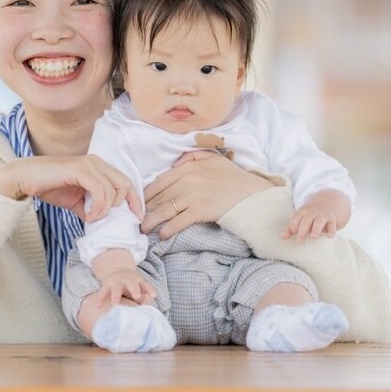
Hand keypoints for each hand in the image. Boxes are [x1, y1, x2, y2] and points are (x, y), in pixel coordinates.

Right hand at [0, 155, 141, 221]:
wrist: (25, 178)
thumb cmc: (48, 186)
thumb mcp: (75, 200)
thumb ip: (90, 207)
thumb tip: (100, 220)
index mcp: (98, 166)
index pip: (125, 181)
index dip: (134, 200)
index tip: (136, 218)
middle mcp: (96, 162)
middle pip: (125, 183)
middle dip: (126, 204)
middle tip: (113, 220)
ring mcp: (88, 164)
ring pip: (112, 189)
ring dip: (105, 209)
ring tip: (91, 218)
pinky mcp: (79, 169)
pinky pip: (100, 190)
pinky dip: (98, 206)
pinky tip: (88, 214)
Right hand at [95, 266, 156, 306]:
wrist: (118, 272)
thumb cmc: (133, 285)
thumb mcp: (140, 286)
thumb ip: (146, 293)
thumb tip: (152, 298)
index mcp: (138, 282)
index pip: (145, 286)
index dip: (149, 290)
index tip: (153, 296)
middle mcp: (127, 281)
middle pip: (132, 285)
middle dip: (134, 290)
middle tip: (137, 297)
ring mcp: (116, 283)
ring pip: (116, 289)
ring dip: (115, 296)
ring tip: (114, 305)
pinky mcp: (106, 286)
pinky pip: (103, 292)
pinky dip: (100, 298)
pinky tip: (98, 306)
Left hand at [141, 150, 271, 238]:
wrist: (253, 194)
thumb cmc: (234, 177)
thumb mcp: (214, 158)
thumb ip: (193, 156)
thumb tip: (175, 162)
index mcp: (188, 166)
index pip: (160, 181)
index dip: (147, 194)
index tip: (140, 203)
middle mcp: (187, 179)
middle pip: (160, 197)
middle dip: (146, 209)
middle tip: (137, 218)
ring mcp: (193, 195)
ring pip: (165, 210)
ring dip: (152, 221)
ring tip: (144, 229)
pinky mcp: (200, 210)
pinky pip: (178, 221)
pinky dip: (167, 229)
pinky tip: (162, 235)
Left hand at [281, 189, 350, 241]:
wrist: (326, 206)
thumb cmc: (309, 217)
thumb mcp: (300, 219)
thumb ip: (290, 229)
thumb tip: (281, 237)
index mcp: (303, 211)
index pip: (296, 218)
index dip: (293, 226)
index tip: (293, 232)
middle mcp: (313, 212)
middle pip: (307, 220)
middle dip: (303, 230)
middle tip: (299, 241)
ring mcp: (323, 216)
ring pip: (319, 221)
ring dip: (316, 228)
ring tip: (313, 236)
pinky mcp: (331, 221)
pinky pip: (332, 225)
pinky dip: (331, 230)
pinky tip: (328, 236)